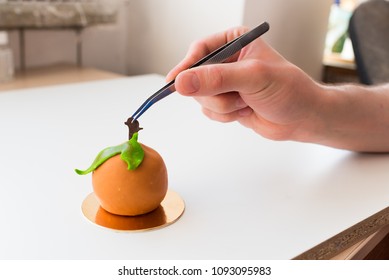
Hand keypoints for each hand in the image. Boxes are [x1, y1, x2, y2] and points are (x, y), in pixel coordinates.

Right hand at [166, 26, 321, 140]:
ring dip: (223, 106)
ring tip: (246, 103)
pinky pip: (209, 111)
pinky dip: (225, 116)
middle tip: (237, 96)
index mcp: (234, 42)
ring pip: (201, 97)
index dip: (187, 66)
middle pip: (196, 77)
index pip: (200, 50)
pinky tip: (244, 111)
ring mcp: (224, 84)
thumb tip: (182, 82)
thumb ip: (217, 79)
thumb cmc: (288, 90)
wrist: (301, 118)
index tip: (175, 82)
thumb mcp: (253, 78)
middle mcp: (227, 62)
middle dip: (215, 93)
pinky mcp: (225, 102)